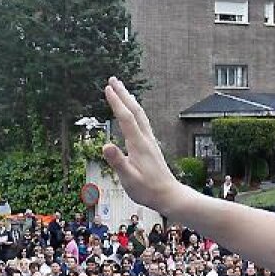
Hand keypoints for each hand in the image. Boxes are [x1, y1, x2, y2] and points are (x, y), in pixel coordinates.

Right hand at [102, 77, 187, 214]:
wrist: (169, 195)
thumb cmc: (147, 190)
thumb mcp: (128, 179)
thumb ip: (117, 162)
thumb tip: (105, 145)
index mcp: (138, 144)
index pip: (126, 118)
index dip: (116, 102)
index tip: (107, 88)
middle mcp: (146, 139)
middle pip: (134, 111)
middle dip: (123, 94)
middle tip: (113, 79)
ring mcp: (150, 141)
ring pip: (140, 114)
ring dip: (130, 100)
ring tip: (122, 90)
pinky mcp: (151, 146)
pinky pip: (143, 122)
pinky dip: (135, 111)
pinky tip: (133, 112)